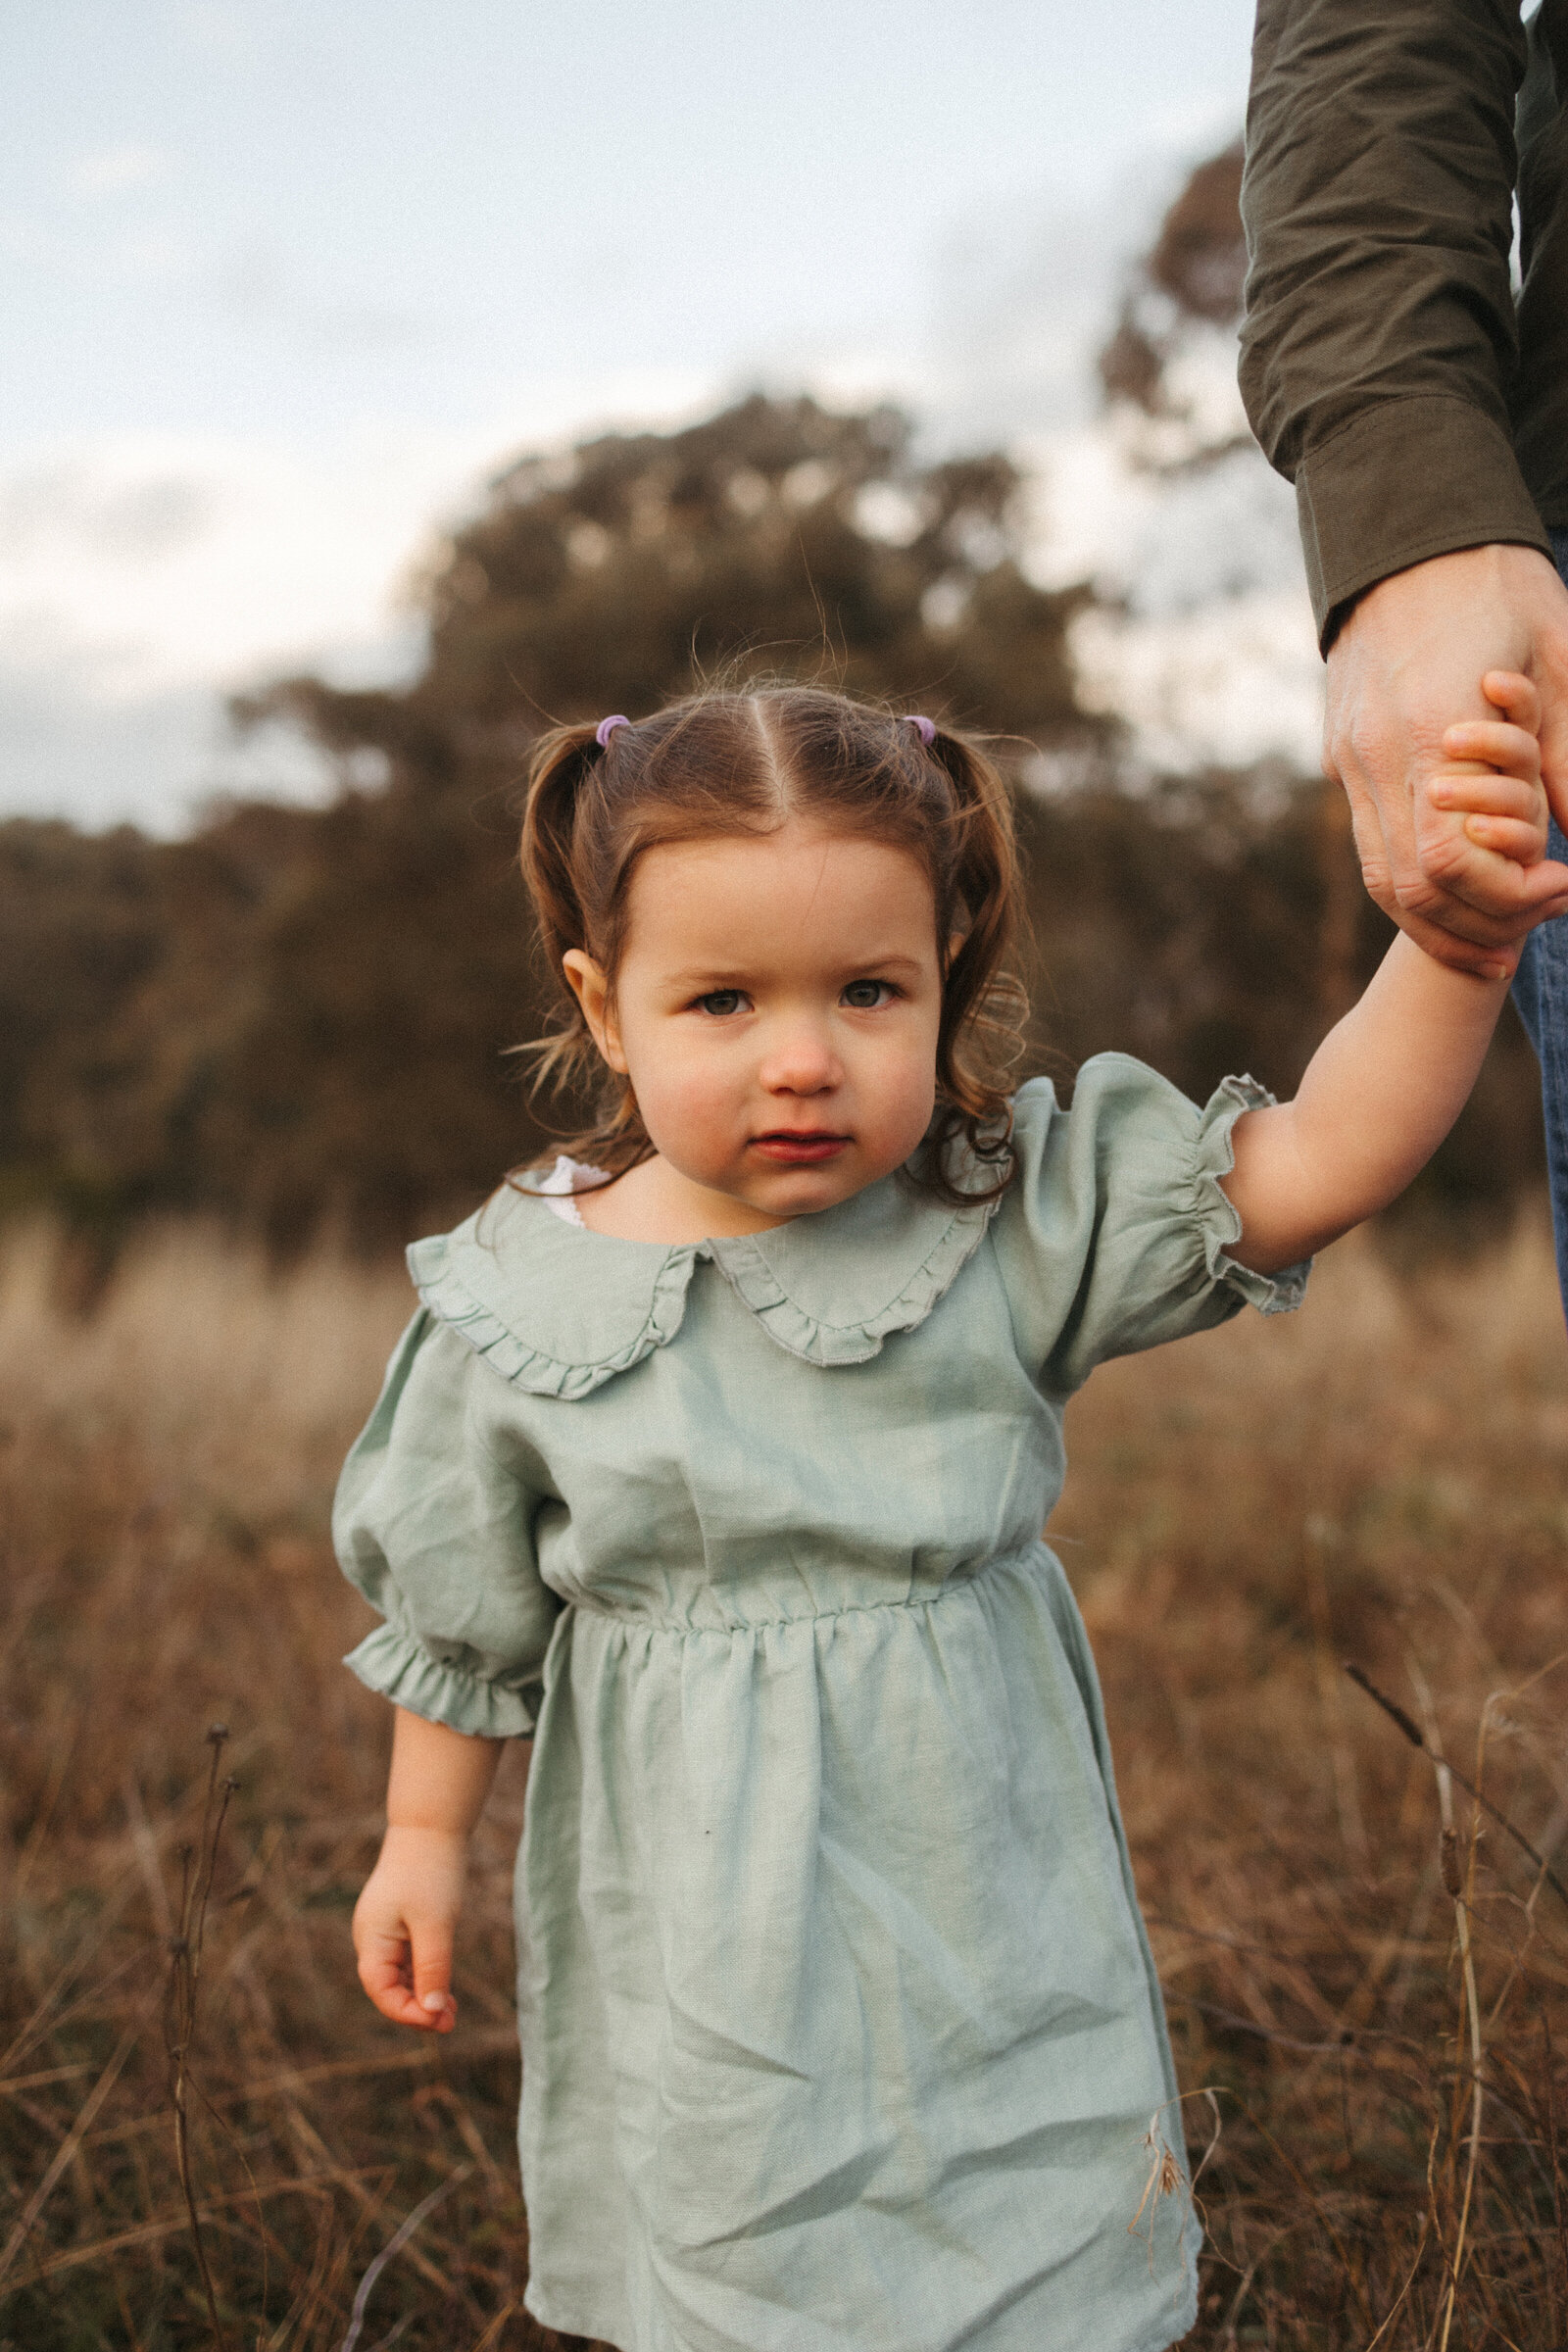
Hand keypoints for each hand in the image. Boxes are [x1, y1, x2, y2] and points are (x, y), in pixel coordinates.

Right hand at [352, 1823, 467, 2032]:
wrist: (431, 1826)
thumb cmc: (430, 1873)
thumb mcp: (435, 1925)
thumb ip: (432, 1969)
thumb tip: (433, 2010)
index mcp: (371, 1940)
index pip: (382, 1992)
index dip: (409, 2013)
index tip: (441, 2022)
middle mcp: (372, 1938)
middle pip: (389, 1988)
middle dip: (417, 2009)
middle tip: (451, 2023)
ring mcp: (384, 1931)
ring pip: (400, 1976)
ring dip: (423, 1995)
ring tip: (452, 2012)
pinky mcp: (399, 1922)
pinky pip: (408, 1960)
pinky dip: (425, 1975)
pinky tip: (445, 1986)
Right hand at [1324, 544, 1567, 975]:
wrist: (1407, 533)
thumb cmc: (1494, 585)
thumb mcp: (1557, 658)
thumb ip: (1564, 752)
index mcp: (1432, 731)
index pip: (1449, 861)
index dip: (1506, 896)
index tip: (1559, 887)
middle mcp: (1378, 757)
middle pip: (1410, 889)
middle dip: (1473, 926)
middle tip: (1530, 934)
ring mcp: (1351, 760)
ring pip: (1381, 880)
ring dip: (1438, 923)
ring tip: (1495, 940)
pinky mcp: (1343, 757)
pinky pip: (1371, 846)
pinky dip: (1413, 888)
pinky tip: (1456, 895)